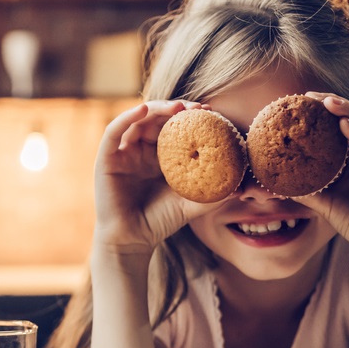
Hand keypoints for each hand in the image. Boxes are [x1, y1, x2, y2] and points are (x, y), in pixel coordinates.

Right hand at [93, 100, 221, 252]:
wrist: (132, 240)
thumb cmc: (160, 221)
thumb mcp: (191, 203)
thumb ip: (214, 193)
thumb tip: (242, 185)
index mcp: (158, 156)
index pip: (174, 127)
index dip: (190, 117)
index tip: (211, 112)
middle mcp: (139, 150)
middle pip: (156, 118)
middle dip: (177, 109)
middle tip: (198, 107)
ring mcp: (122, 153)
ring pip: (137, 119)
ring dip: (157, 108)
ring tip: (177, 107)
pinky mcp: (105, 158)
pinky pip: (114, 131)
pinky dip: (127, 116)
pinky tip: (144, 109)